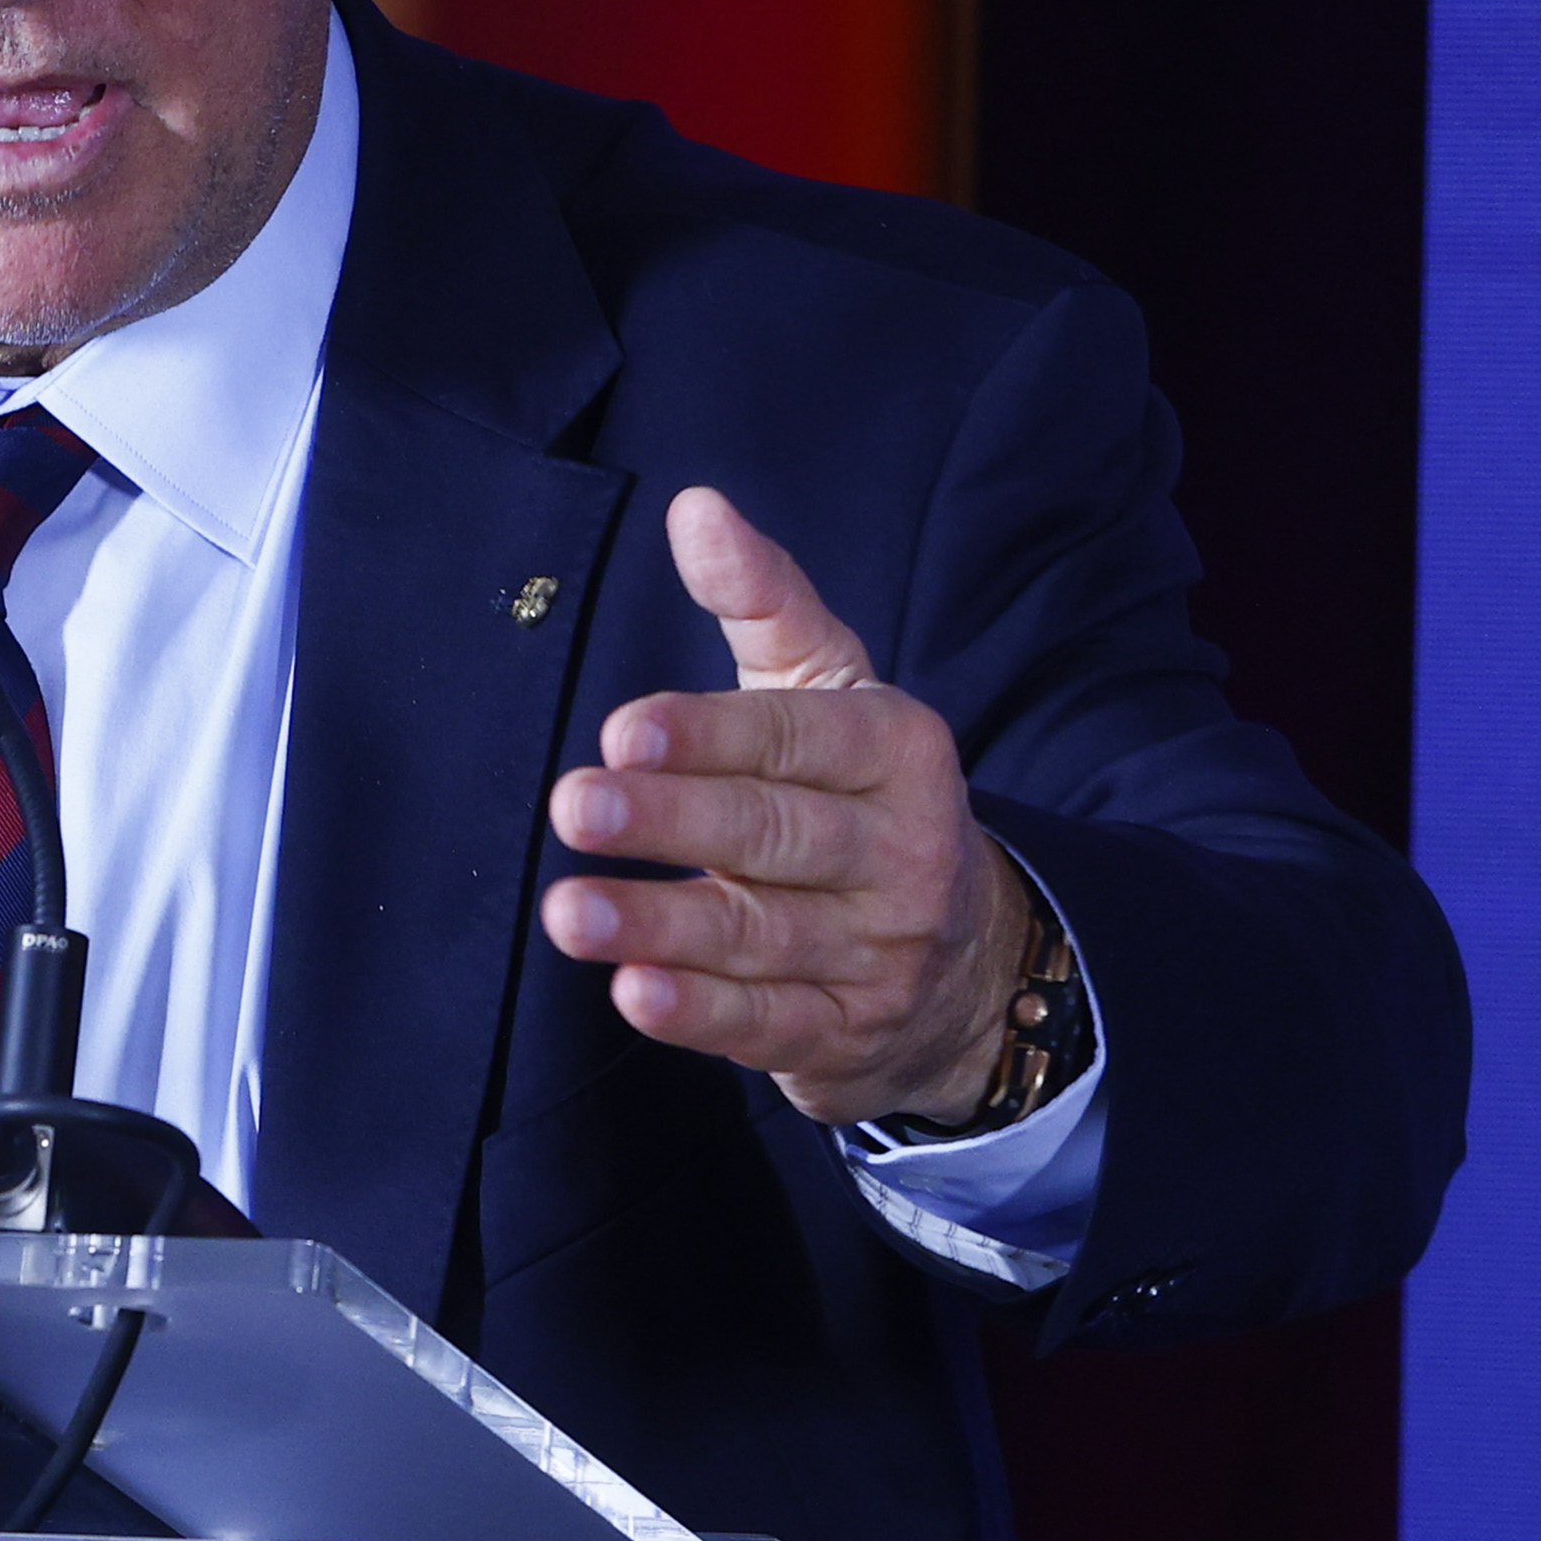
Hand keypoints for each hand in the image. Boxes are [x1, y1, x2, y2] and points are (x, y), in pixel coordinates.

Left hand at [539, 486, 1035, 1127]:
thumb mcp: (830, 690)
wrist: (970, 964)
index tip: (622, 731)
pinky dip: (702, 1013)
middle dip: (674, 821)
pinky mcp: (847, 1034)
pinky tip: (635, 994)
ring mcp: (879, 951)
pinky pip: (771, 1023)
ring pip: (761, 935)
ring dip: (661, 925)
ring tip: (569, 911)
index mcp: (896, 751)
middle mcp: (900, 852)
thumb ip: (763, 601)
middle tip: (576, 804)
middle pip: (776, 834)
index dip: (713, 735)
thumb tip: (696, 507)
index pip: (798, 739)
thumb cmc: (859, 799)